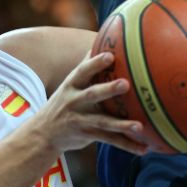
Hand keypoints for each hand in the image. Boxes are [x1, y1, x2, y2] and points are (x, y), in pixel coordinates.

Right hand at [31, 51, 146, 154]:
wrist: (42, 134)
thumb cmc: (63, 102)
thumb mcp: (69, 85)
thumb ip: (86, 67)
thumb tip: (101, 39)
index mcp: (71, 86)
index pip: (82, 71)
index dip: (95, 63)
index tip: (110, 55)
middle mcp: (74, 102)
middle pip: (92, 95)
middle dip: (108, 90)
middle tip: (126, 84)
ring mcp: (80, 120)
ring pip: (102, 122)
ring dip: (122, 125)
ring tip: (139, 126)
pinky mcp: (87, 136)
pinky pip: (109, 140)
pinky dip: (127, 144)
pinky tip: (144, 148)